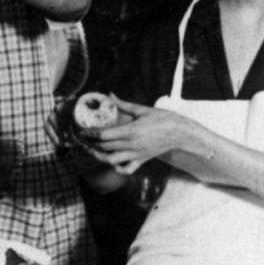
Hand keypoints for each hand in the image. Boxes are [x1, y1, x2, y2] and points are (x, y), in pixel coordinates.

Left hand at [86, 99, 207, 174]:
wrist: (181, 133)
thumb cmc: (164, 119)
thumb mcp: (143, 110)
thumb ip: (124, 104)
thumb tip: (110, 95)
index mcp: (131, 130)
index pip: (104, 135)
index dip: (90, 134)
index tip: (82, 131)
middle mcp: (131, 144)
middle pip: (104, 147)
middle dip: (91, 144)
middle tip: (83, 140)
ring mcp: (136, 154)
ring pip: (112, 160)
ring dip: (99, 157)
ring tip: (92, 151)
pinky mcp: (142, 160)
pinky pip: (127, 169)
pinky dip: (117, 169)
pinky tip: (112, 163)